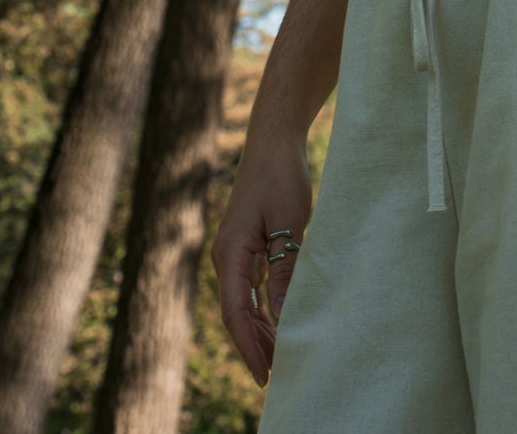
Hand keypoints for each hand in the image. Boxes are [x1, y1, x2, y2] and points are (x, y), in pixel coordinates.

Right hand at [212, 136, 311, 385]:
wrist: (274, 140)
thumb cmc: (282, 176)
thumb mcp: (289, 224)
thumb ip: (285, 269)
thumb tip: (285, 316)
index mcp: (230, 252)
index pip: (235, 312)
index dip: (249, 346)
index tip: (265, 374)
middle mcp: (227, 257)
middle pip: (236, 313)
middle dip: (254, 346)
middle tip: (277, 376)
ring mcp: (235, 252)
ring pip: (243, 303)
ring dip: (260, 330)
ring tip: (280, 358)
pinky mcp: (247, 246)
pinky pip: (251, 288)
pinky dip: (263, 309)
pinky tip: (279, 324)